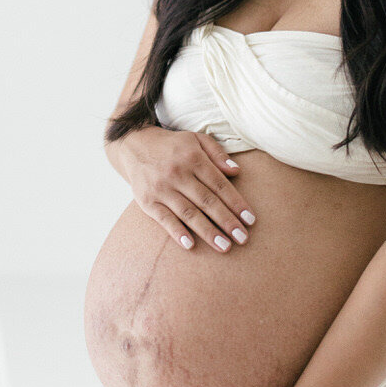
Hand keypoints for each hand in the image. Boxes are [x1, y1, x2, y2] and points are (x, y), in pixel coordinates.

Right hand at [117, 127, 256, 255]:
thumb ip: (218, 153)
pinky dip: (177, 232)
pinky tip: (191, 245)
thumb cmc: (173, 146)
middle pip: (207, 201)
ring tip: (225, 246)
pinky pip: (164, 219)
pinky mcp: (146, 200)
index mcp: (193, 158)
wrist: (135, 145)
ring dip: (208, 231)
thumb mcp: (197, 140)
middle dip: (227, 221)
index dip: (236, 203)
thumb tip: (237, 171)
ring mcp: (161, 188)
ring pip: (188, 213)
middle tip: (243, 238)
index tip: (250, 220)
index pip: (219, 184)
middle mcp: (178, 173)